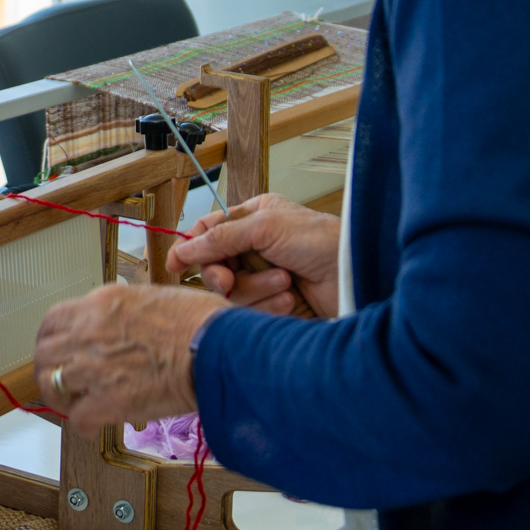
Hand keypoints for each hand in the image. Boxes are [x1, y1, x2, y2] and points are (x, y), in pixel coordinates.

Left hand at [31, 283, 226, 438]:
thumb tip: (124, 319)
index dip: (51, 338)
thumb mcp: (156, 297)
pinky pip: (78, 420)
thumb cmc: (202, 323)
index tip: (58, 348)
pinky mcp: (109, 403)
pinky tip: (94, 425)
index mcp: (101, 305)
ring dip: (62, 397)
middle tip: (61, 379)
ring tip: (74, 403)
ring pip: (53, 386)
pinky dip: (83, 425)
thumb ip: (128, 309)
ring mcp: (95, 369)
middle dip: (50, 368)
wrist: (219, 351)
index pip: (52, 320)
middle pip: (44, 354)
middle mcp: (89, 333)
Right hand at [167, 195, 342, 318]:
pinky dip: (267, 305)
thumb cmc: (321, 241)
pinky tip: (289, 299)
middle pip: (214, 266)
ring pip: (232, 292)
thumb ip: (220, 237)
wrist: (355, 277)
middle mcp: (256, 247)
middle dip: (222, 275)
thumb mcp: (265, 228)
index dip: (189, 247)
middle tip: (228, 280)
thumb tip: (183, 248)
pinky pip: (250, 310)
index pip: (209, 232)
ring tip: (284, 282)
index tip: (175, 264)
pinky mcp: (274, 303)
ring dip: (255, 289)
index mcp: (253, 219)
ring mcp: (265, 276)